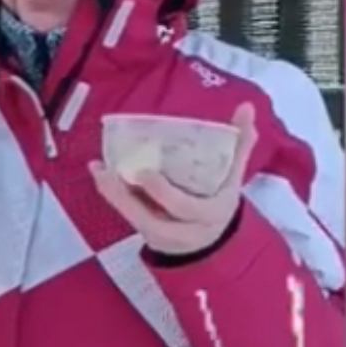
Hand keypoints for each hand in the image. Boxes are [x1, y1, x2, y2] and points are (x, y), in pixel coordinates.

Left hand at [89, 103, 258, 254]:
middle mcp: (186, 230)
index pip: (186, 208)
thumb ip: (240, 143)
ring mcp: (164, 235)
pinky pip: (128, 217)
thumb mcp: (232, 176)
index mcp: (211, 214)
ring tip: (99, 169)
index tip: (145, 172)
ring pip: (135, 219)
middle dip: (131, 197)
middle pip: (155, 218)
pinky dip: (112, 196)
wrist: (211, 239)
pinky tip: (99, 174)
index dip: (163, 193)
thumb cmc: (218, 198)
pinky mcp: (147, 234)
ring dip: (114, 195)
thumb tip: (246, 106)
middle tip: (113, 170)